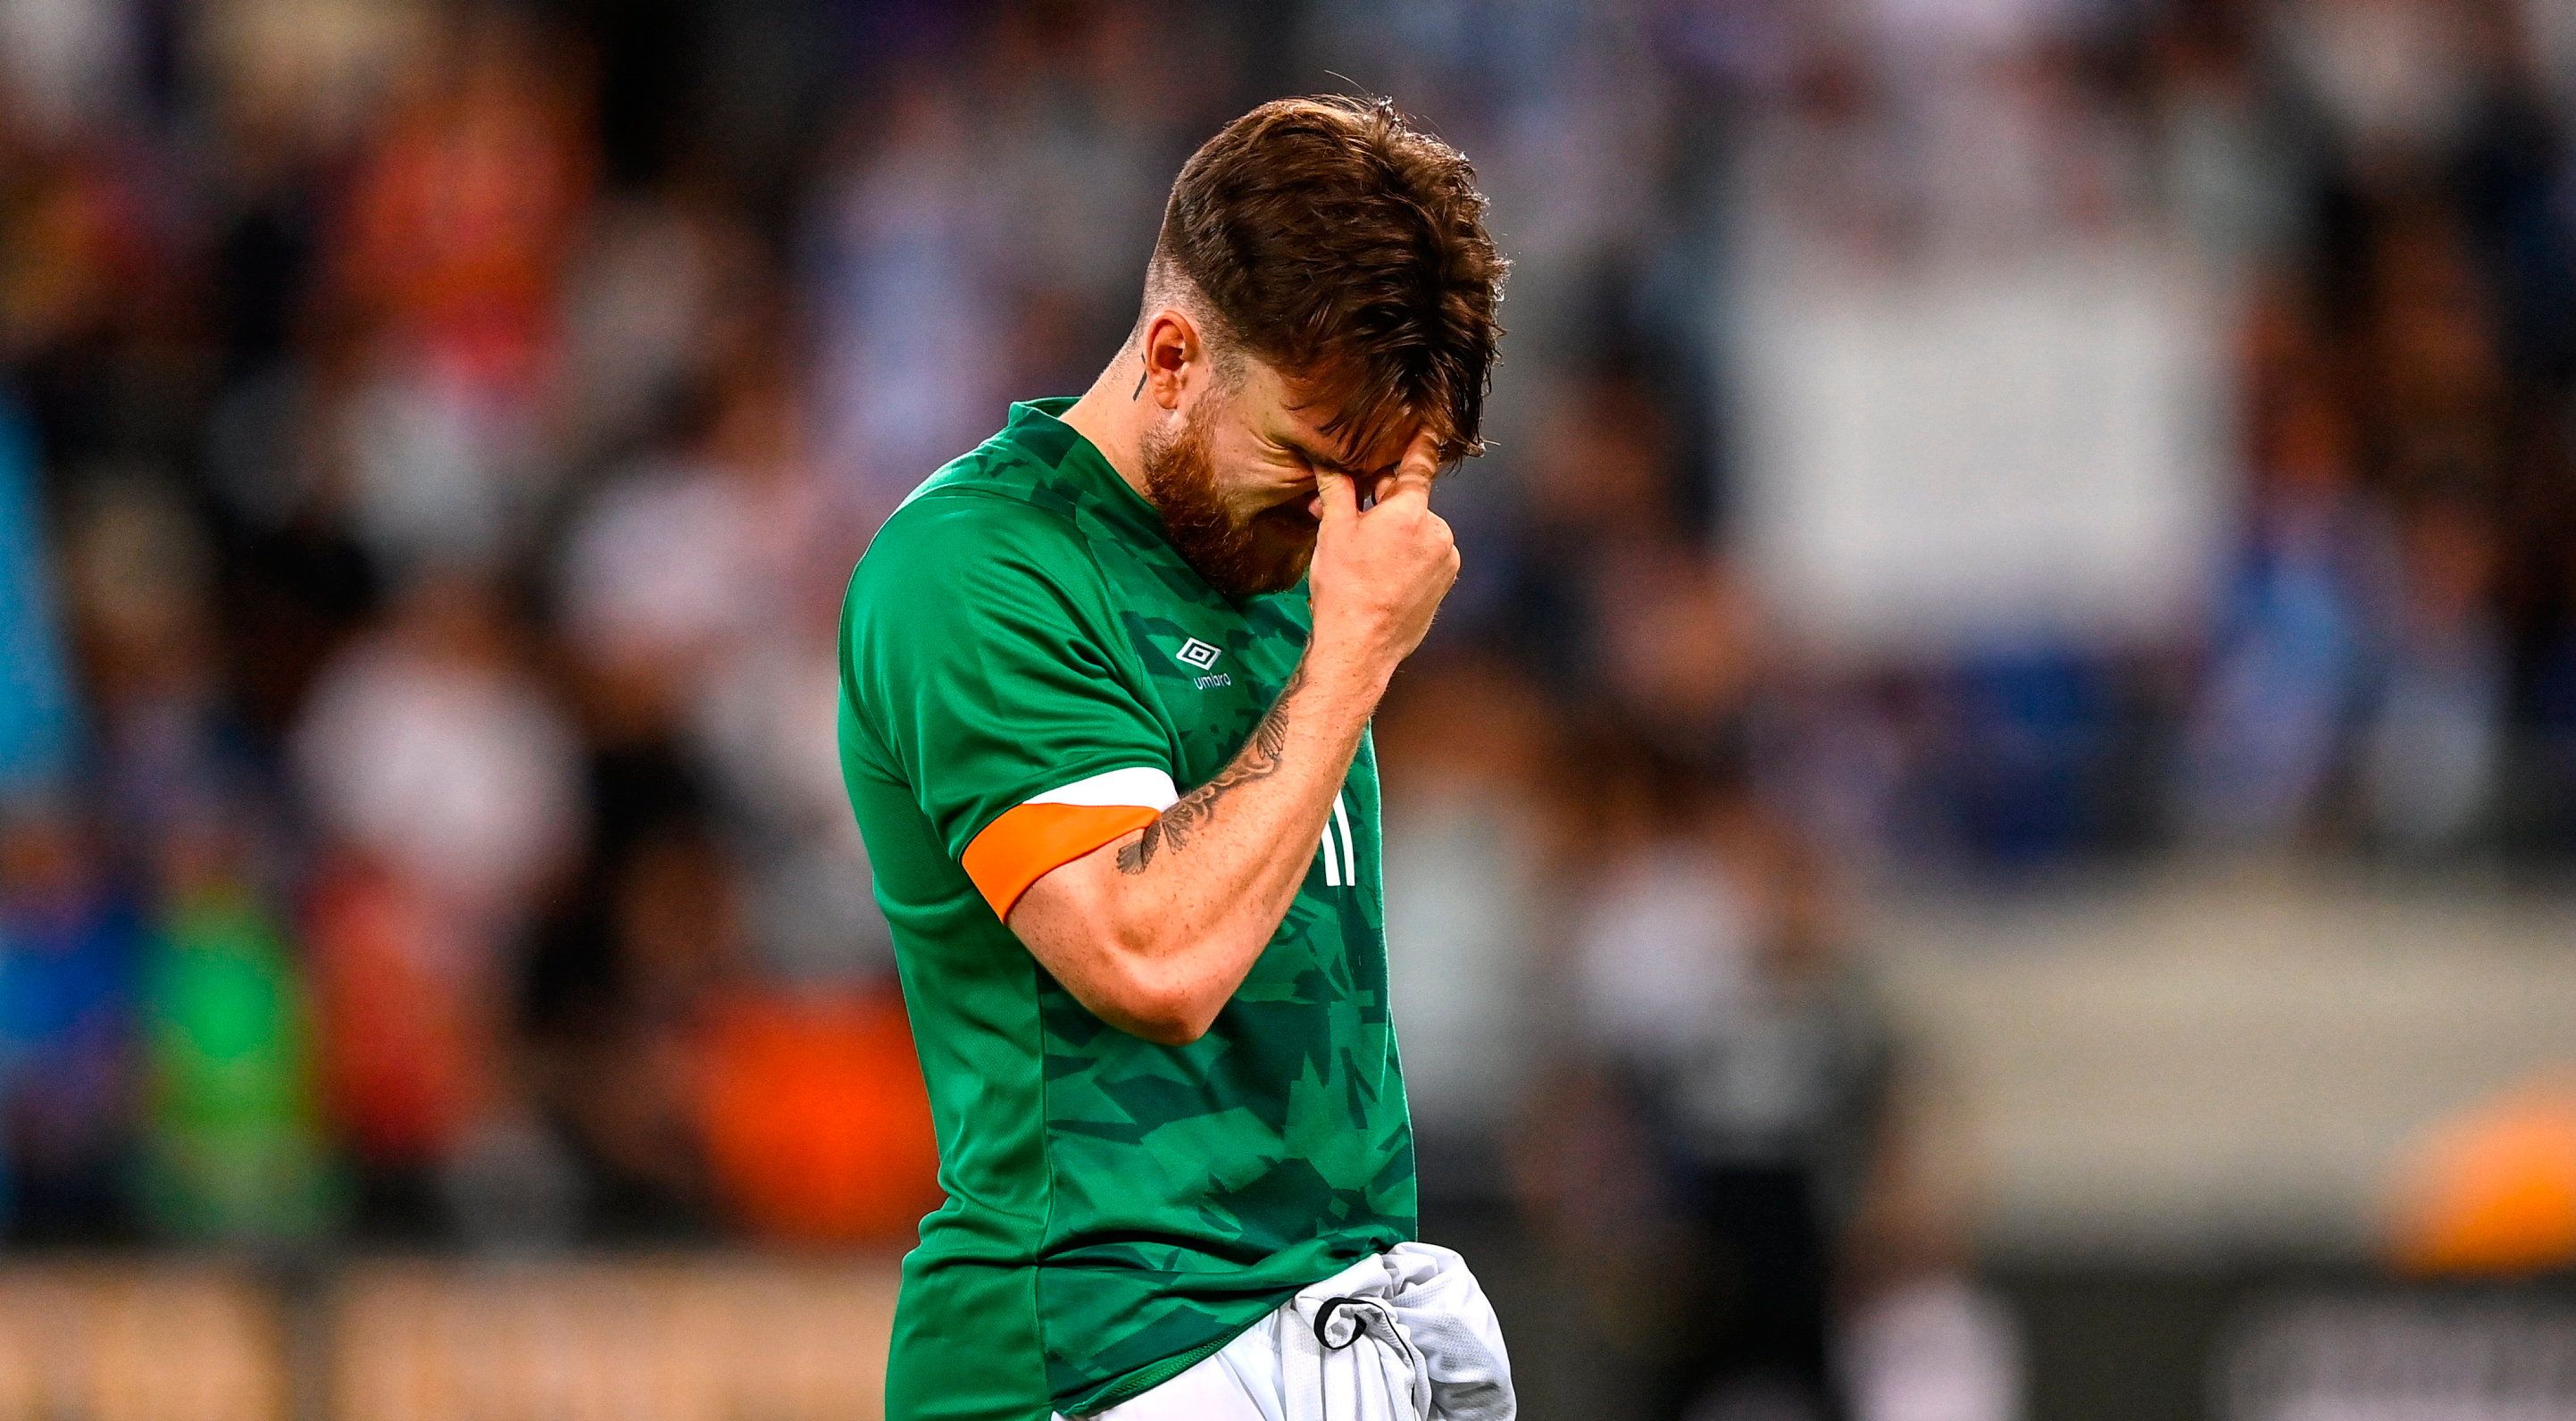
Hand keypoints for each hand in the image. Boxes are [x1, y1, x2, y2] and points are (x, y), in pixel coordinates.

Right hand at [1307, 431, 1458, 680]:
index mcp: (1410, 512)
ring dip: (1394, 531)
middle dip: (1380, 503)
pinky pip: (1427, 554)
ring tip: (1362, 553)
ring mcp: (1446, 558)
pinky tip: (1382, 572)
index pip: (1419, 464)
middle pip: (1409, 501)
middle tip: (1346, 516)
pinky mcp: (1447, 581)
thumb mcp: (1334, 532)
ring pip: (1417, 530)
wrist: (1360, 647)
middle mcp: (1438, 530)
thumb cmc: (1344, 589)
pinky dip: (1408, 555)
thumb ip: (1339, 488)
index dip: (1420, 441)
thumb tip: (1326, 457)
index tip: (1429, 423)